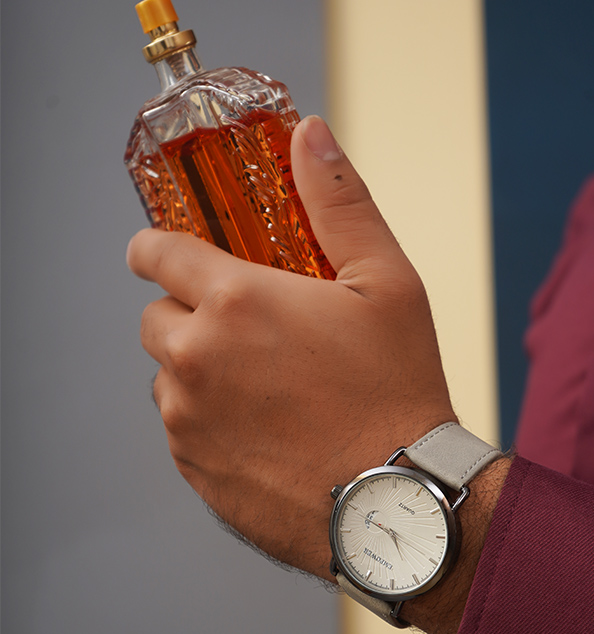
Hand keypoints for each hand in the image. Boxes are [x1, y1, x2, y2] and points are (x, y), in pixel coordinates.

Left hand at [127, 115, 456, 582]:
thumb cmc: (397, 389)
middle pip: (157, 318)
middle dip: (193, 315)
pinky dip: (210, 418)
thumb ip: (340, 203)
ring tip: (267, 385)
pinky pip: (183, 427)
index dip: (159, 247)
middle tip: (252, 330)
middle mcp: (196, 358)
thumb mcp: (388, 282)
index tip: (169, 254)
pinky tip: (266, 428)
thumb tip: (312, 136)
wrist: (397, 497)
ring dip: (201, 369)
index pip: (154, 253)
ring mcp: (189, 420)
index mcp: (235, 302)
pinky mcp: (195, 469)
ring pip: (169, 375)